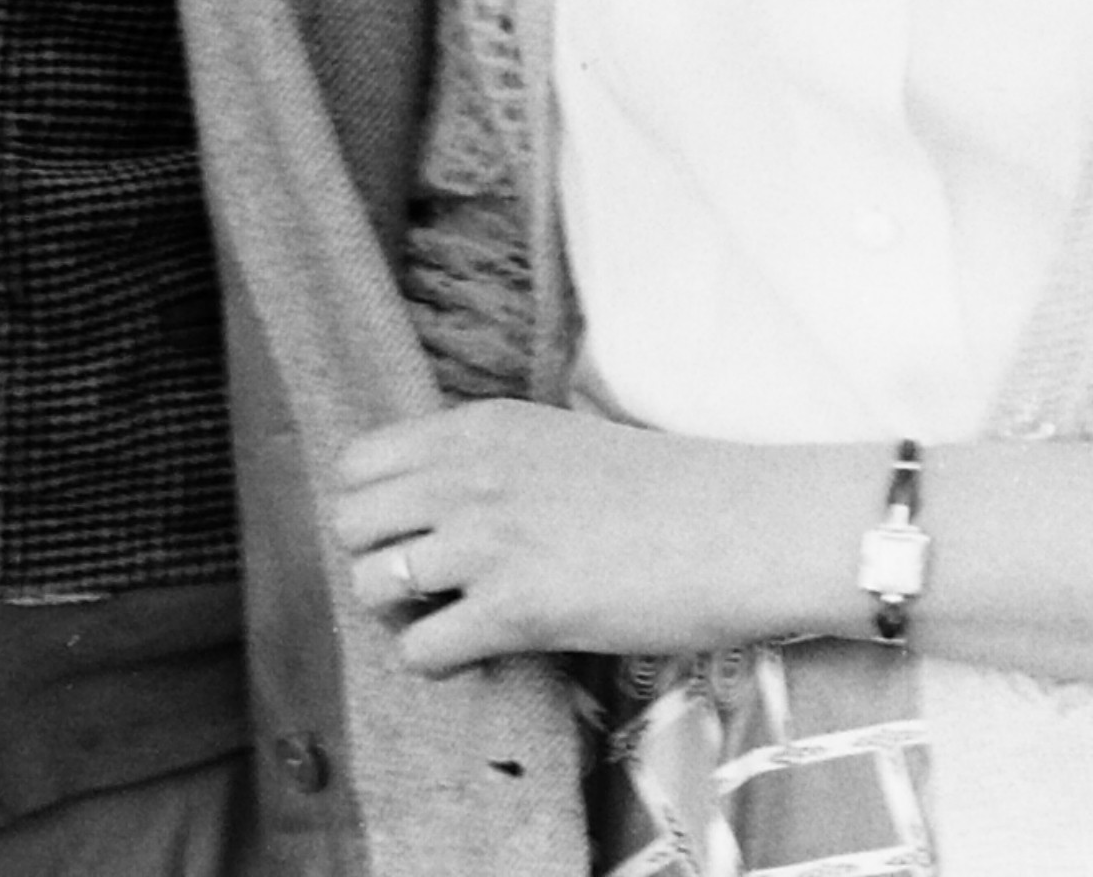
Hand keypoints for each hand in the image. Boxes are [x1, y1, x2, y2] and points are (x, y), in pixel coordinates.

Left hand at [327, 400, 863, 675]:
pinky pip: (421, 651)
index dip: (376, 508)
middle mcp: (468, 475)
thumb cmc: (672, 489)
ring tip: (454, 620)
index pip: (358, 462)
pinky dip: (438, 664)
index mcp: (480, 427)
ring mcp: (488, 541)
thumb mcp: (563, 441)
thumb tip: (445, 503)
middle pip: (348, 524)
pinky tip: (481, 654)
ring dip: (402, 614)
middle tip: (430, 586)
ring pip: (369, 585)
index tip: (414, 535)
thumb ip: (495, 462)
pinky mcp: (516, 609)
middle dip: (378, 560)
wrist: (744, 527)